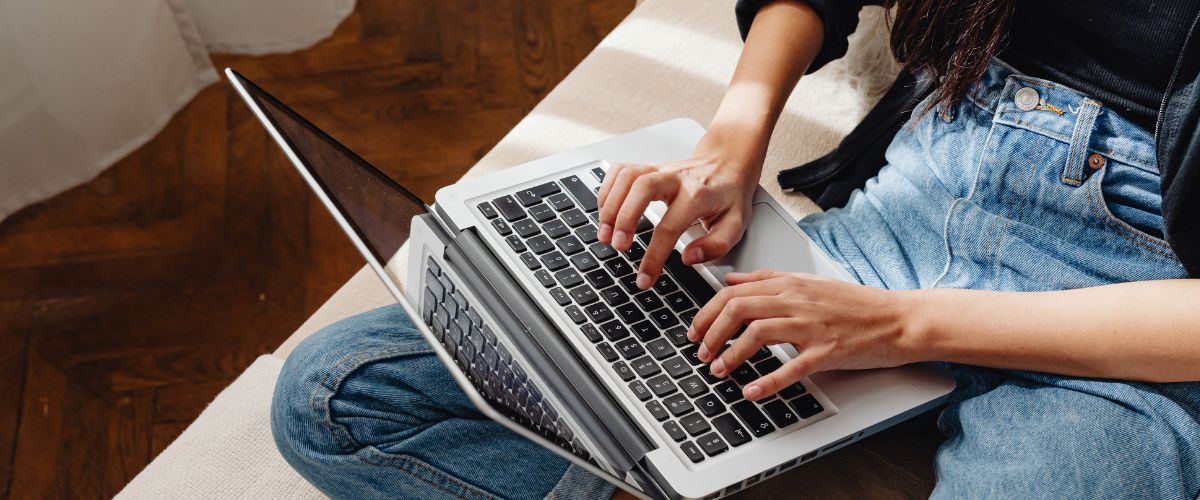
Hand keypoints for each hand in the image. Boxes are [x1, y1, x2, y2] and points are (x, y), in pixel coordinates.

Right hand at [596, 130, 762, 289]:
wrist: (728, 163)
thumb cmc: (729, 195)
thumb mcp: (736, 224)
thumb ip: (716, 245)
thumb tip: (688, 258)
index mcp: (699, 194)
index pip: (670, 227)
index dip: (654, 256)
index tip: (644, 278)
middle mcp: (676, 177)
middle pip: (641, 188)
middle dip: (624, 218)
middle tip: (617, 246)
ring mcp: (659, 168)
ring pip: (627, 176)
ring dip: (610, 205)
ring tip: (605, 234)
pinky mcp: (648, 166)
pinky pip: (620, 171)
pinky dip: (607, 190)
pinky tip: (605, 211)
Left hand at [686, 269, 920, 400]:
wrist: (898, 318)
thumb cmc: (856, 305)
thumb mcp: (808, 282)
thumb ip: (767, 280)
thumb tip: (731, 280)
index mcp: (790, 283)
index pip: (734, 292)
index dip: (707, 312)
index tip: (695, 330)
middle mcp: (797, 300)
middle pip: (738, 308)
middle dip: (711, 332)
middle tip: (700, 352)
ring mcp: (812, 325)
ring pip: (758, 332)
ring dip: (731, 353)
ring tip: (718, 370)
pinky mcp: (828, 351)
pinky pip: (791, 367)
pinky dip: (767, 381)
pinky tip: (750, 391)